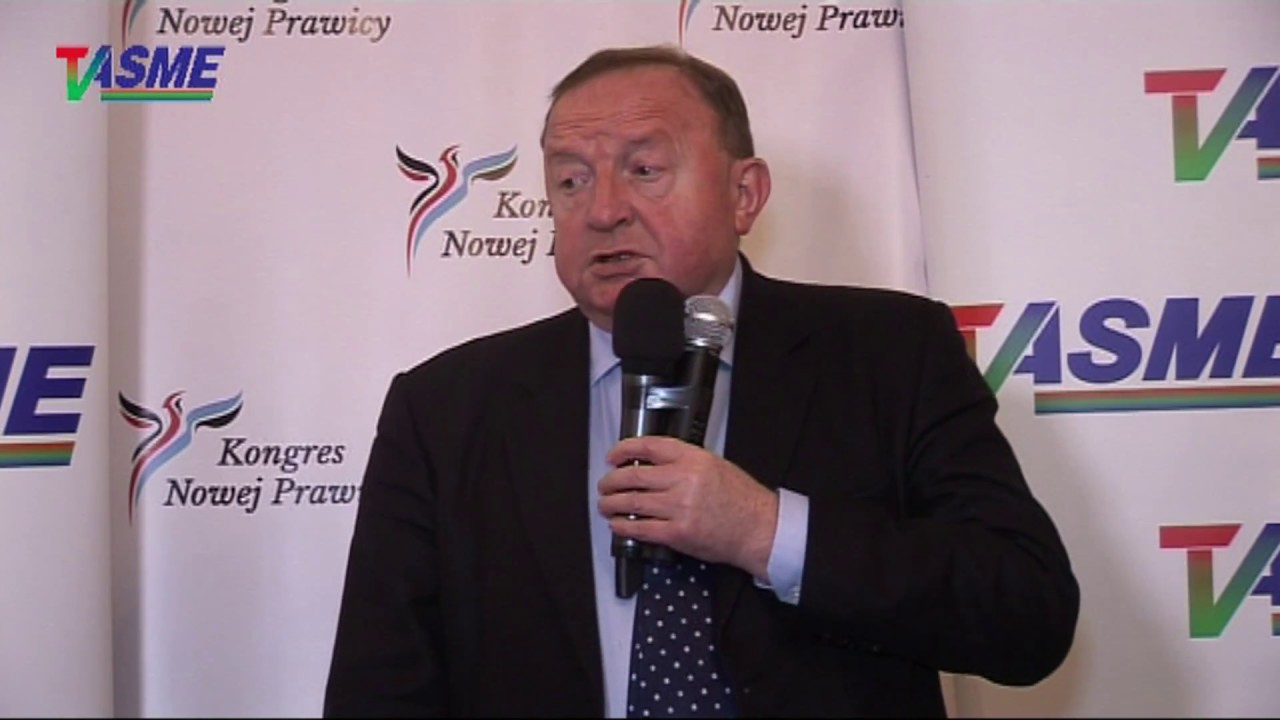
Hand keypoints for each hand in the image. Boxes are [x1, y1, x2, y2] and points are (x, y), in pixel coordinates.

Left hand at [599, 435, 778, 578]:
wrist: (758, 528)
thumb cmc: (739, 498)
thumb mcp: (713, 465)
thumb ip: (683, 462)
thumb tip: (649, 465)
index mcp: (693, 458)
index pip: (648, 447)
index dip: (624, 450)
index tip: (613, 456)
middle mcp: (683, 479)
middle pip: (632, 476)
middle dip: (611, 481)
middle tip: (605, 485)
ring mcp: (679, 507)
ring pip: (631, 502)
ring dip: (611, 504)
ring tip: (605, 505)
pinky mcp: (677, 533)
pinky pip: (640, 527)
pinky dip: (623, 526)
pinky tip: (617, 524)